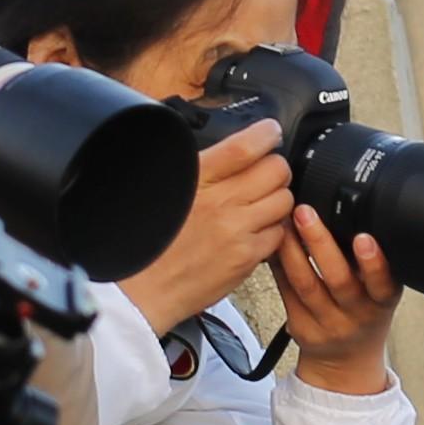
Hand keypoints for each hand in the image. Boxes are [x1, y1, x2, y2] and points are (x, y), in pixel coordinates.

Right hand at [121, 119, 291, 332]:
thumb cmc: (141, 240)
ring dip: (277, 198)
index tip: (269, 133)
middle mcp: (221, 203)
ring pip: (285, 201)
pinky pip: (278, 234)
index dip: (266, 134)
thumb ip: (196, 169)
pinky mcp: (246, 259)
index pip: (246, 146)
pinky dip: (272, 230)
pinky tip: (254, 231)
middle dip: (274, 168)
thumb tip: (222, 153)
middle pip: (276, 170)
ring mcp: (237, 232)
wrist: (138, 291)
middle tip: (265, 173)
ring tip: (260, 204)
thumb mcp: (159, 188)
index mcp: (197, 178)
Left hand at [276, 205, 400, 395]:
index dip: (374, 262)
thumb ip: (370, 263)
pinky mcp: (300, 328)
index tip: (364, 237)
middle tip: (305, 212)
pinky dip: (279, 265)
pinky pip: (286, 291)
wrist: (346, 361)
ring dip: (292, 250)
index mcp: (382, 301)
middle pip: (338, 280)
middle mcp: (356, 314)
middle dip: (321, 243)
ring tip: (283, 221)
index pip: (382, 282)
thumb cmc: (364, 313)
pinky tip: (272, 243)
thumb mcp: (379, 291)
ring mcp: (326, 324)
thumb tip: (347, 210)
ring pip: (305, 285)